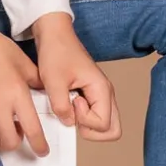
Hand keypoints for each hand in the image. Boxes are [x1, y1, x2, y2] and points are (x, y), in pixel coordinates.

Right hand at [0, 11, 119, 154]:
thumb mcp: (24, 63)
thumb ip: (37, 81)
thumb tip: (47, 94)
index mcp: (17, 92)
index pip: (31, 128)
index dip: (39, 145)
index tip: (42, 151)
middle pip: (10, 141)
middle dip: (17, 144)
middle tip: (18, 133)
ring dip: (0, 140)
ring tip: (3, 127)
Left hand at [29, 11, 121, 142]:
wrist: (55, 35)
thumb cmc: (57, 51)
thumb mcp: (53, 81)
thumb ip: (61, 106)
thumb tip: (69, 123)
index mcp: (102, 89)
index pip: (103, 124)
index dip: (84, 120)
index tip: (72, 102)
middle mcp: (106, 94)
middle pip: (112, 130)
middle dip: (91, 130)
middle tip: (73, 115)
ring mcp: (101, 95)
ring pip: (104, 125)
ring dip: (86, 124)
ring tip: (70, 107)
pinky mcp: (92, 95)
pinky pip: (95, 116)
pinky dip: (81, 117)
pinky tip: (68, 103)